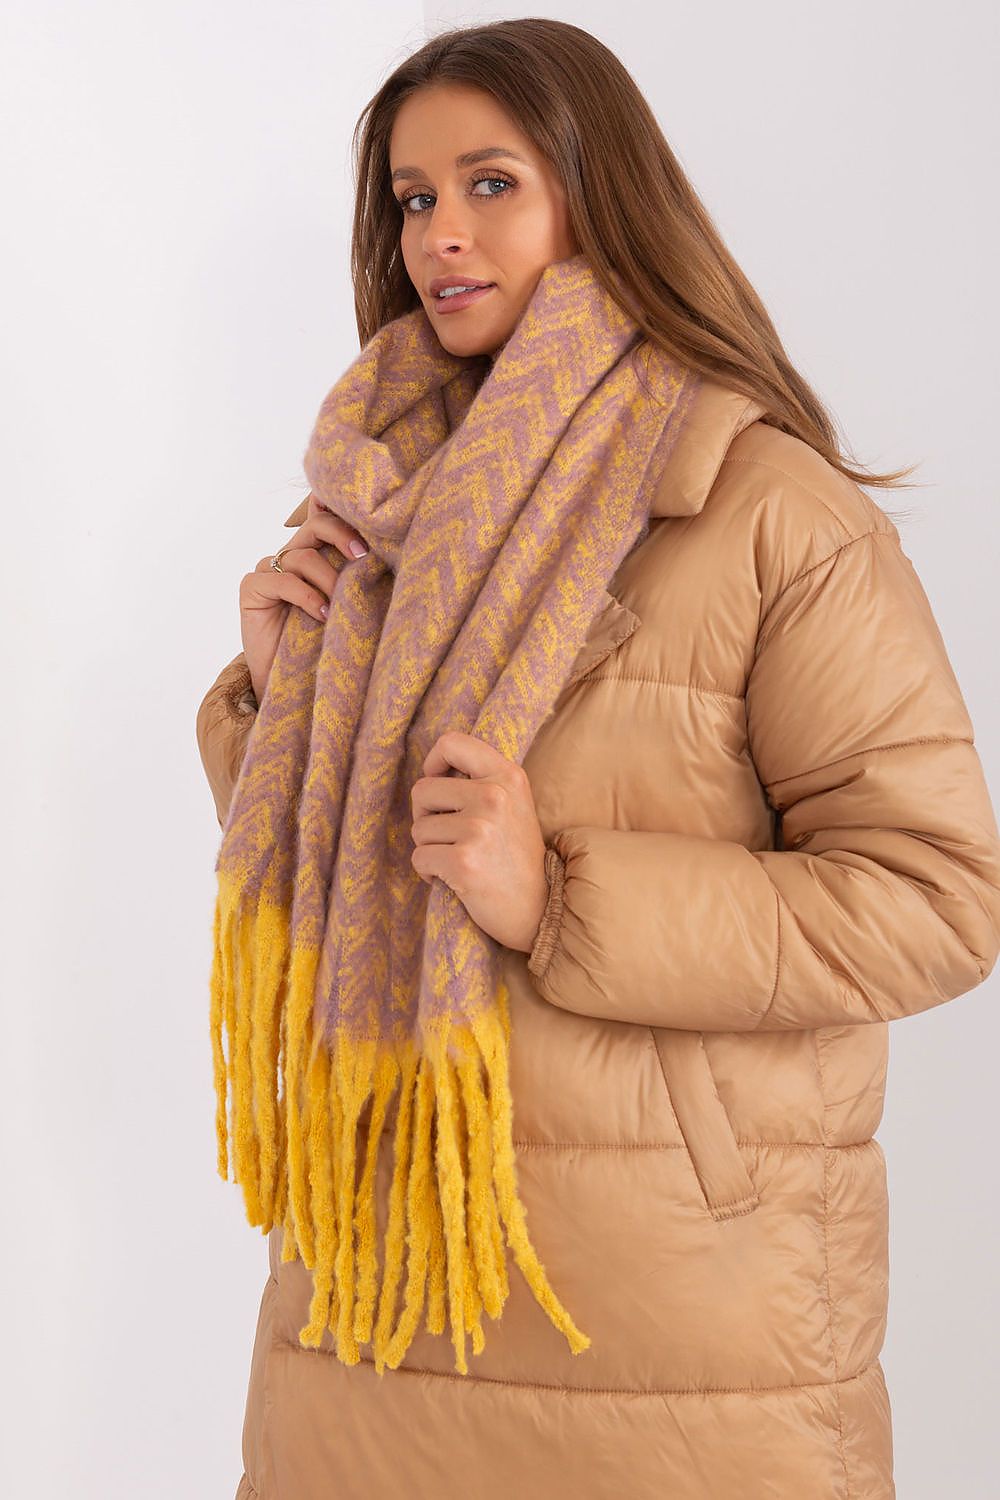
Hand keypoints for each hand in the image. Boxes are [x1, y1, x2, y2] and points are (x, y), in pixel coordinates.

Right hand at [239, 492, 369, 703]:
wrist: (290, 684)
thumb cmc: (324, 646)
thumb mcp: (348, 609)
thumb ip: (359, 581)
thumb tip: (390, 560)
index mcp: (316, 555)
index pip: (326, 519)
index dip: (343, 514)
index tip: (371, 529)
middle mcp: (291, 557)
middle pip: (316, 526)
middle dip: (342, 535)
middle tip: (363, 557)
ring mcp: (269, 570)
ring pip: (303, 556)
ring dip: (329, 580)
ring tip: (341, 607)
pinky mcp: (251, 588)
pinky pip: (281, 580)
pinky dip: (306, 596)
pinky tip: (322, 614)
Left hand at [410, 730, 549, 952]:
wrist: (540, 909)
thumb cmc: (517, 857)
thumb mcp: (513, 804)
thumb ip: (482, 780)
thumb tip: (433, 768)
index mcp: (508, 775)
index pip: (451, 742)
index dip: (433, 763)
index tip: (438, 785)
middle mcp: (494, 796)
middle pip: (422, 790)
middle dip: (426, 817)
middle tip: (450, 837)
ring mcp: (479, 829)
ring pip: (419, 828)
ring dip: (430, 848)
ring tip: (459, 860)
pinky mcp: (463, 861)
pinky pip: (419, 858)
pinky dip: (428, 873)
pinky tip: (454, 879)